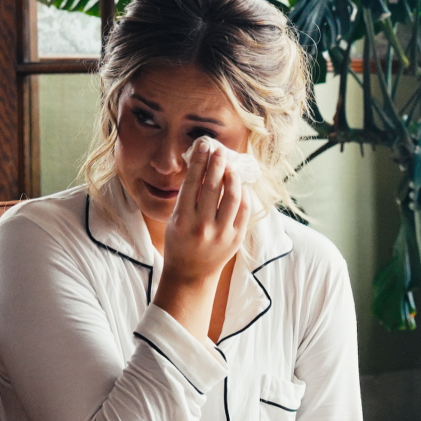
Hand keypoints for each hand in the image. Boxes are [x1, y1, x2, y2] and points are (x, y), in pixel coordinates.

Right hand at [152, 139, 249, 335]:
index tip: (204, 145)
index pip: (193, 183)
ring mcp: (221, 233)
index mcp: (183, 219)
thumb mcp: (176, 219)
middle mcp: (202, 226)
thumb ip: (188, 197)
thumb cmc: (180, 242)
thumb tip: (203, 167)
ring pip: (232, 196)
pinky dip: (243, 194)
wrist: (190, 275)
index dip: (199, 161)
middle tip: (220, 151)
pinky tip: (239, 186)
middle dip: (217, 164)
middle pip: (213, 186)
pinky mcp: (236, 239)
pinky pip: (244, 210)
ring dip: (233, 177)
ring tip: (230, 167)